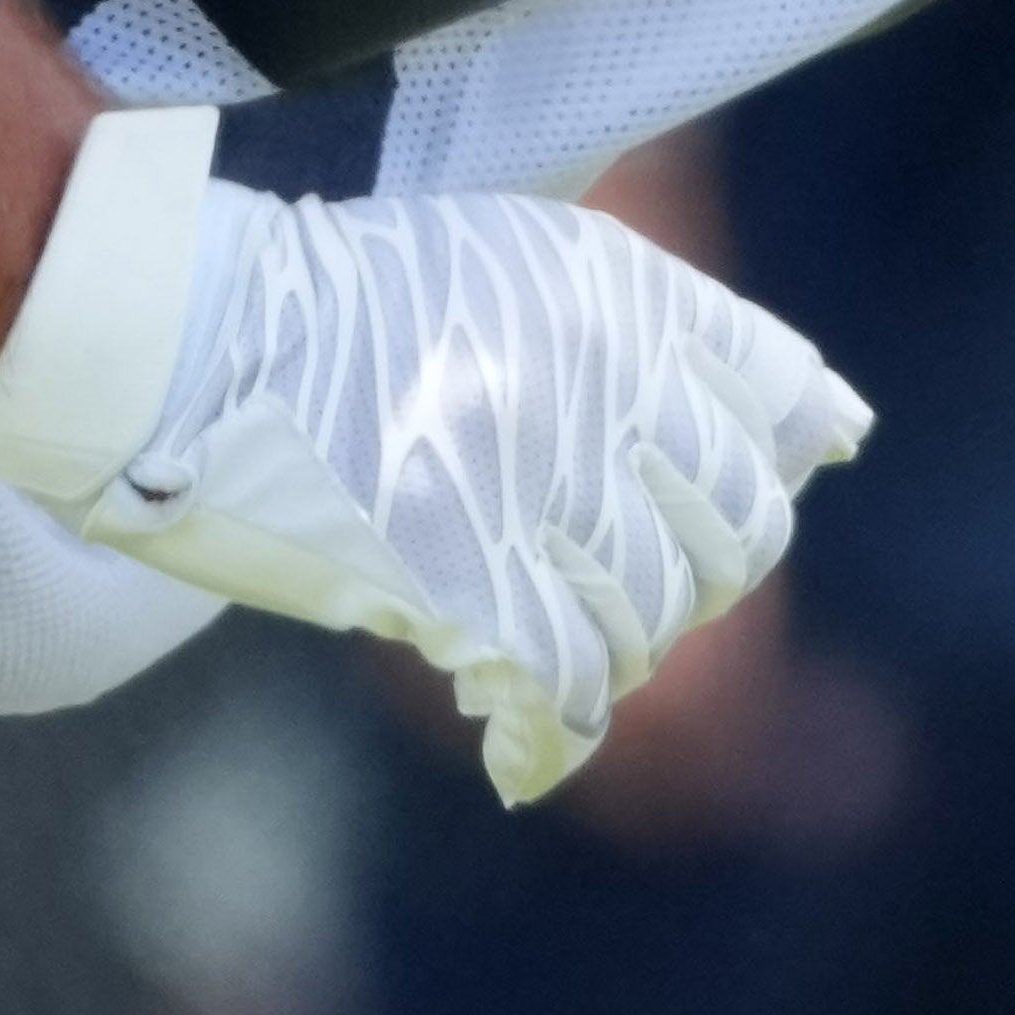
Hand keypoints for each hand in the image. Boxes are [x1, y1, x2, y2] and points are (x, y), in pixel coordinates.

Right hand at [0, 107, 876, 804]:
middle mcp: (598, 382)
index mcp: (614, 292)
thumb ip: (659, 333)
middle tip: (620, 581)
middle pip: (736, 525)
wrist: (177, 335)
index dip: (761, 463)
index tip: (719, 500)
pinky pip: (561, 689)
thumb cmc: (328, 303)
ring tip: (539, 643)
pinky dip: (548, 739)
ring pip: (652, 618)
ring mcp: (534, 483)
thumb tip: (836, 426)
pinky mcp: (462, 575)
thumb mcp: (512, 264)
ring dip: (609, 650)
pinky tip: (518, 750)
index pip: (776, 395)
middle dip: (698, 573)